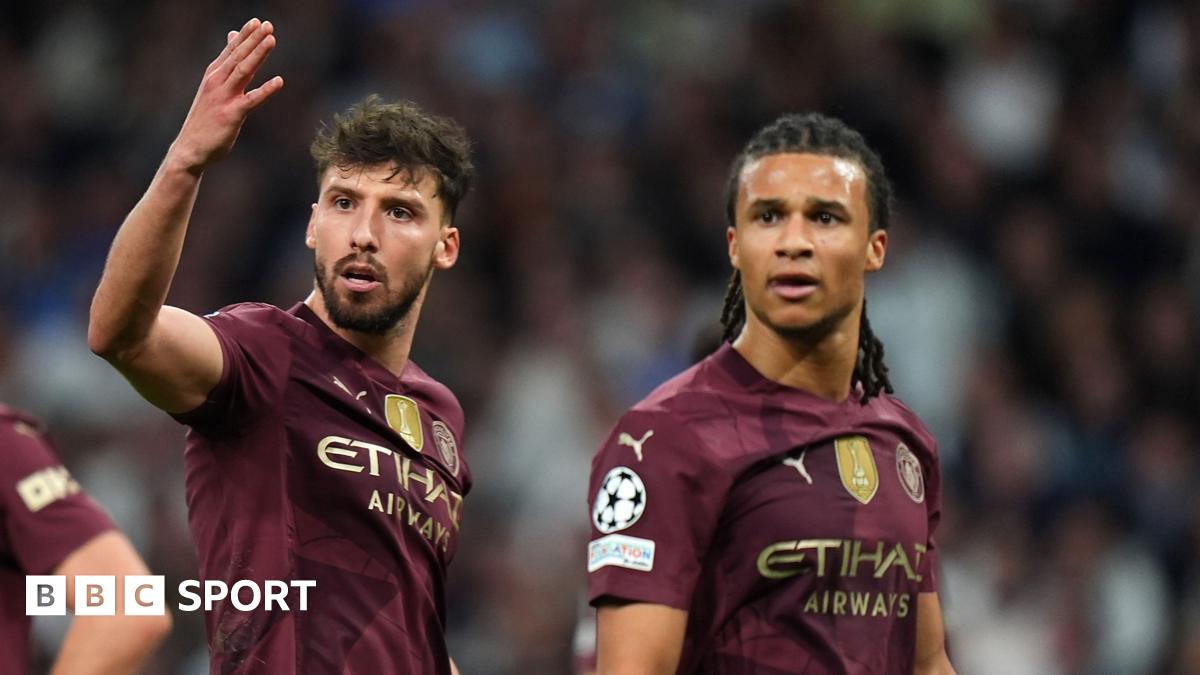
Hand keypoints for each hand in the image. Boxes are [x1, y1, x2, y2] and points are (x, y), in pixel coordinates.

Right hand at [170, 18, 283, 174]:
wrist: (190, 148)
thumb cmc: (205, 119)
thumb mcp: (213, 89)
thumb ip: (225, 66)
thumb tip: (231, 40)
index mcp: (213, 75)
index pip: (231, 50)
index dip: (244, 35)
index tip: (257, 21)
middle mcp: (216, 82)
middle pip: (238, 56)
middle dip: (253, 39)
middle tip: (268, 24)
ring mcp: (223, 98)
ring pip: (243, 71)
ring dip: (258, 54)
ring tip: (272, 40)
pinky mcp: (231, 115)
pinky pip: (251, 100)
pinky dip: (265, 90)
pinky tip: (279, 81)